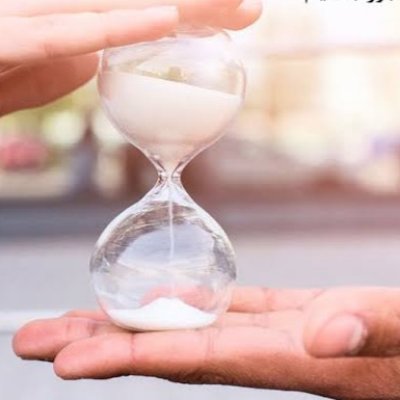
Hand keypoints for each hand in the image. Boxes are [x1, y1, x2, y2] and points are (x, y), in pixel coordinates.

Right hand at [0, 0, 261, 115]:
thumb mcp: (40, 67)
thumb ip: (72, 55)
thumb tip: (102, 48)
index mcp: (71, 19)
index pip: (139, 10)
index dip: (190, 11)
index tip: (234, 14)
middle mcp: (60, 10)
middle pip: (140, 2)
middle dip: (203, 4)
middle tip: (254, 5)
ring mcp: (37, 17)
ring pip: (116, 6)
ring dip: (181, 6)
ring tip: (240, 4)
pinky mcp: (16, 40)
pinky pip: (73, 32)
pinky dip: (120, 27)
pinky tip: (165, 20)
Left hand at [13, 287, 399, 399]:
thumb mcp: (396, 330)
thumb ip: (365, 328)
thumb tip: (328, 331)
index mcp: (279, 356)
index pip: (189, 359)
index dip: (129, 357)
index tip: (68, 360)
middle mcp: (256, 350)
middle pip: (164, 350)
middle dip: (98, 345)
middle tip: (33, 342)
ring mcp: (259, 333)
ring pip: (179, 328)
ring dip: (125, 323)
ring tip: (72, 321)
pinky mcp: (271, 317)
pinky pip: (213, 311)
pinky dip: (177, 304)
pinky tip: (153, 298)